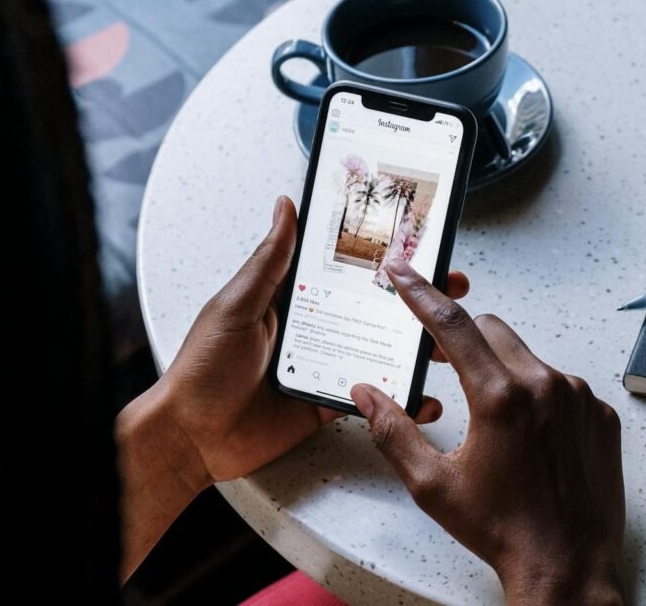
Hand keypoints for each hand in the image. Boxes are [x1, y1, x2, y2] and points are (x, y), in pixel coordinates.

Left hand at [160, 196, 467, 486]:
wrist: (192, 437)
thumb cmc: (203, 368)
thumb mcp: (237, 305)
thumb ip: (269, 262)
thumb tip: (285, 208)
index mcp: (296, 297)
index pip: (349, 269)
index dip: (385, 258)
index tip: (421, 245)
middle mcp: (317, 326)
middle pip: (376, 307)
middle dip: (417, 299)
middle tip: (452, 287)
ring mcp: (327, 364)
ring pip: (382, 350)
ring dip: (417, 346)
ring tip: (446, 343)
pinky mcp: (330, 401)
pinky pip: (373, 396)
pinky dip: (400, 397)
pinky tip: (423, 396)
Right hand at [349, 259, 624, 605]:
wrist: (567, 566)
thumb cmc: (501, 529)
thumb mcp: (433, 484)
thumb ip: (393, 431)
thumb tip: (366, 394)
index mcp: (500, 397)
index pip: (452, 325)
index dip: (421, 294)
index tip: (404, 273)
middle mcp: (545, 386)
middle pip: (492, 330)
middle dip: (463, 338)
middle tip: (441, 363)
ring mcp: (579, 398)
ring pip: (528, 357)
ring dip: (502, 370)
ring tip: (491, 419)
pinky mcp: (600, 414)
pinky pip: (561, 384)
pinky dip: (538, 395)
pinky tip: (529, 436)